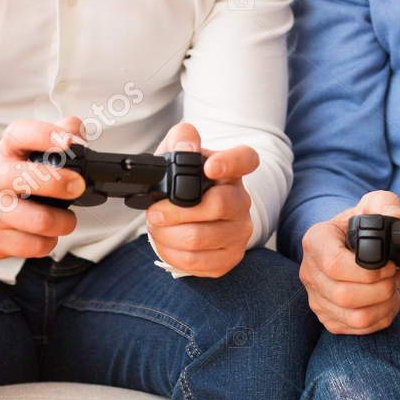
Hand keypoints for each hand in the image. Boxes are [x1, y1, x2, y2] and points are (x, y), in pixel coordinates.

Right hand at [0, 116, 85, 258]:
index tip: (68, 142)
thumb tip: (79, 134)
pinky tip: (47, 234)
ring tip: (66, 219)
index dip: (46, 135)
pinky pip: (35, 246)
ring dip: (63, 221)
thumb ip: (60, 133)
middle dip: (60, 183)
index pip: (20, 134)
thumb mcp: (29, 151)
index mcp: (7, 151)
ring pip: (39, 220)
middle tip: (79, 186)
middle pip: (26, 179)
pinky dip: (50, 241)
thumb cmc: (12, 179)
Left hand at [144, 122, 258, 276]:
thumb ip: (182, 138)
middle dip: (175, 212)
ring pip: (200, 238)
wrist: (193, 215)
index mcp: (233, 170)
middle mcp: (242, 200)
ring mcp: (240, 231)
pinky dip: (172, 254)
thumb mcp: (179, 154)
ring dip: (167, 235)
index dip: (230, 163)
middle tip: (154, 212)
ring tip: (157, 227)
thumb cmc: (187, 183)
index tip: (209, 167)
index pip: (245, 160)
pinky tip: (166, 244)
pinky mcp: (230, 257)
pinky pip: (197, 261)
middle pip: (217, 206)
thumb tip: (186, 148)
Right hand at [299, 190, 399, 334]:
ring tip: (394, 289)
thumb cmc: (356, 226)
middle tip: (396, 277)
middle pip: (345, 296)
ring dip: (384, 306)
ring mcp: (317, 298)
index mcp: (316, 242)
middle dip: (381, 290)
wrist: (344, 244)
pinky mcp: (327, 317)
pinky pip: (356, 329)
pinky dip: (380, 319)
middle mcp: (310, 272)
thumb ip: (385, 204)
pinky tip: (387, 302)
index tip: (389, 265)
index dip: (368, 271)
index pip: (335, 265)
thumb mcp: (371, 205)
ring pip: (354, 317)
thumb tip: (396, 217)